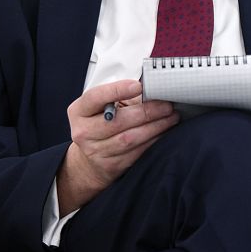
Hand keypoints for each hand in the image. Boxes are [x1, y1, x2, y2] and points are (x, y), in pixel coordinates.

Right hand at [57, 79, 178, 214]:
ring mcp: (95, 151)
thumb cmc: (99, 124)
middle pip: (118, 121)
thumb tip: (150, 86)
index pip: (95, 97)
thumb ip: (120, 95)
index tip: (138, 86)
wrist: (89, 161)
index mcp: (79, 111)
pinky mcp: (110, 166)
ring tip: (171, 117)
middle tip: (166, 105)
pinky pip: (136, 152)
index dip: (116, 91)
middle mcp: (84, 132)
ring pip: (129, 138)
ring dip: (155, 127)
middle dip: (147, 112)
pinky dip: (153, 141)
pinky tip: (163, 132)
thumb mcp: (101, 107)